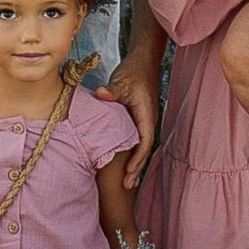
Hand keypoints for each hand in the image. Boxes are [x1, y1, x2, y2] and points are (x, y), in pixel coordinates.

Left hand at [92, 53, 158, 181]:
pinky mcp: (138, 120)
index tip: (129, 170)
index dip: (137, 157)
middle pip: (144, 149)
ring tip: (128, 184)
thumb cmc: (134, 71)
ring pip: (140, 148)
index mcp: (146, 115)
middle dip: (137, 169)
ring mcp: (143, 122)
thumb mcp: (122, 80)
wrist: (143, 62)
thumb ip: (113, 90)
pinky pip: (136, 142)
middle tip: (127, 186)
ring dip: (135, 165)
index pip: (144, 140)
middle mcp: (147, 121)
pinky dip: (132, 155)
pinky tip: (125, 167)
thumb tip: (101, 94)